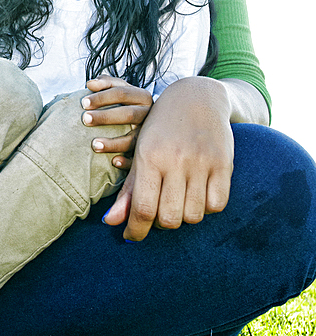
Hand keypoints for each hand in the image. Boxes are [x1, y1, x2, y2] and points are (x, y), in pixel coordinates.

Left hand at [81, 76, 153, 168]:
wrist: (146, 119)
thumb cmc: (126, 102)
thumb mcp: (119, 88)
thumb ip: (105, 83)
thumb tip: (90, 84)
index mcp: (142, 96)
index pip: (121, 93)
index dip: (102, 97)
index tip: (83, 103)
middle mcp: (149, 114)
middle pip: (128, 114)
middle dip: (105, 117)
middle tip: (85, 119)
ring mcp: (150, 134)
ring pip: (134, 139)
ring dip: (114, 143)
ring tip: (94, 145)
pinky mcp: (149, 151)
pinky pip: (138, 158)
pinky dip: (127, 161)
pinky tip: (113, 162)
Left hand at [101, 76, 233, 240]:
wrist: (197, 98)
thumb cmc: (162, 129)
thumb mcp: (141, 152)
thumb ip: (128, 190)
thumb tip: (111, 223)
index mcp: (150, 157)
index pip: (143, 209)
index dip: (135, 231)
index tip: (130, 237)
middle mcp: (176, 160)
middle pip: (169, 218)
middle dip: (159, 224)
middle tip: (156, 213)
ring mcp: (202, 162)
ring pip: (193, 215)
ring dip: (183, 216)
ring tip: (176, 202)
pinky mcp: (224, 164)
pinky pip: (216, 205)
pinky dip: (206, 208)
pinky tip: (197, 196)